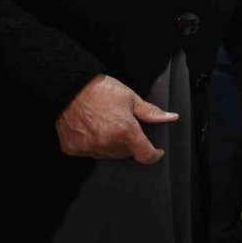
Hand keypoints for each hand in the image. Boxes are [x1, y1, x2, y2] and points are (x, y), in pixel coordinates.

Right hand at [56, 74, 178, 164]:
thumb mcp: (131, 98)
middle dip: (130, 143)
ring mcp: (89, 148)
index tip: (156, 151)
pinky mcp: (73, 149)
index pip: (145, 154)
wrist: (69, 87)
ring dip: (112, 145)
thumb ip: (151, 112)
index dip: (154, 155)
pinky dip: (94, 145)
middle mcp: (107, 143)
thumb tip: (171, 117)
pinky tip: (92, 130)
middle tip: (124, 127)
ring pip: (109, 155)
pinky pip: (91, 153)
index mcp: (125, 131)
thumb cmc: (101, 90)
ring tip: (106, 126)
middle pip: (126, 154)